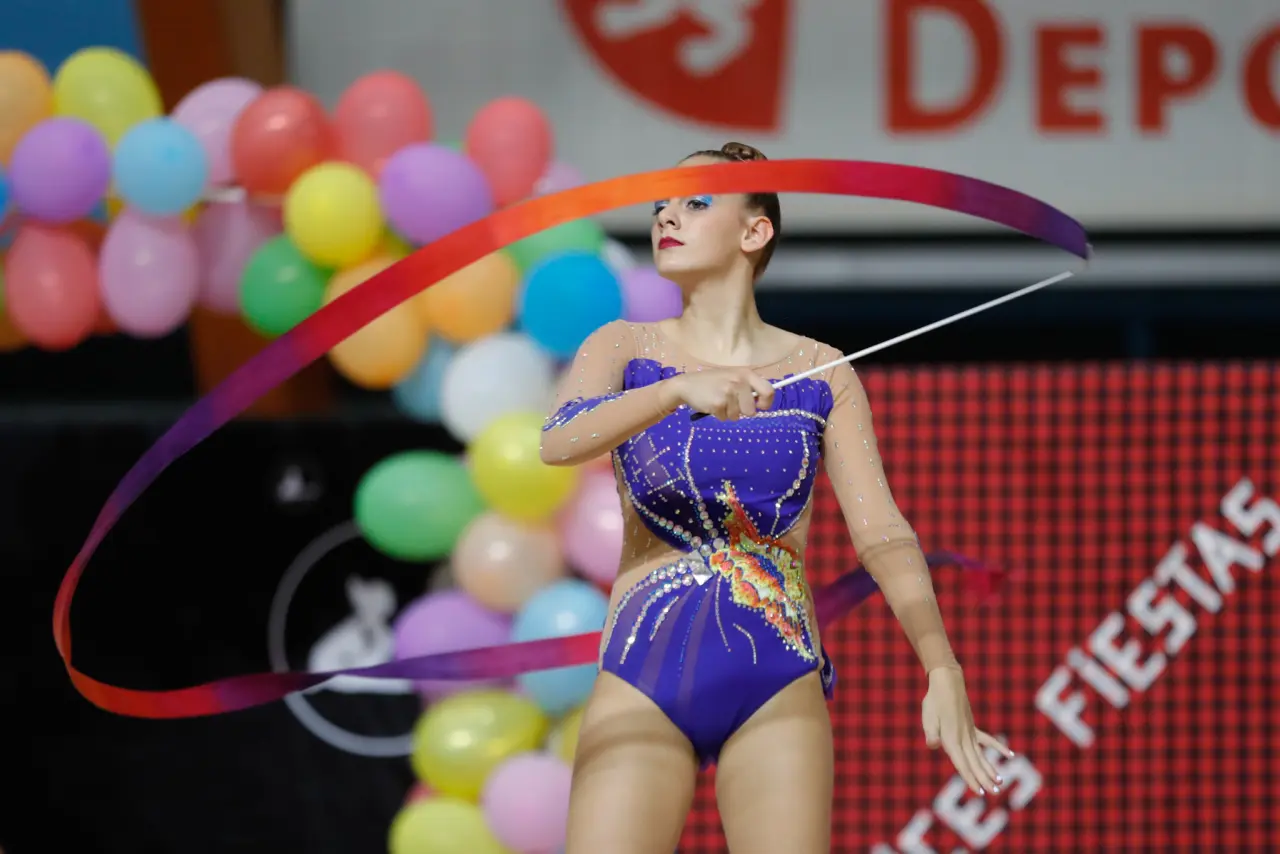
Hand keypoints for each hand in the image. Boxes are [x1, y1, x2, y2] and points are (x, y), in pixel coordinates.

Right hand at [659, 368, 774, 420]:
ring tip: (719, 401)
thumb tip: (760, 403)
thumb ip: (747, 387)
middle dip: (743, 412)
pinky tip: (712, 404)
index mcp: (746, 374)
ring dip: (729, 413)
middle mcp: (739, 381)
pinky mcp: (718, 403)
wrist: (687, 384)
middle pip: (752, 410)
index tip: (759, 406)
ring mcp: (728, 392)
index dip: (766, 403)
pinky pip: (725, 418)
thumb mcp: (732, 377)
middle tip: (732, 405)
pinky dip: (719, 415)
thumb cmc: (713, 381)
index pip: (768, 391)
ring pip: (737, 416)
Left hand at [921, 666, 1012, 795]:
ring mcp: (970, 732)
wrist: (947, 682)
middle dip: (983, 779)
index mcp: (951, 739)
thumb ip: (931, 733)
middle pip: (974, 763)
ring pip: (981, 755)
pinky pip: (986, 740)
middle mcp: (963, 738)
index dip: (970, 779)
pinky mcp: (972, 727)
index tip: (980, 792)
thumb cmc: (934, 700)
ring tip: (1000, 782)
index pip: (961, 764)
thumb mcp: (927, 716)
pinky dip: (998, 747)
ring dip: (990, 769)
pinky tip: (1009, 754)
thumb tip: (933, 745)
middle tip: (994, 793)